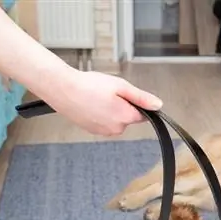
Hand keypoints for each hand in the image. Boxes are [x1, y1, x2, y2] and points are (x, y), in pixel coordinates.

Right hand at [44, 69, 162, 135]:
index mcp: (125, 117)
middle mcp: (116, 129)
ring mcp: (104, 131)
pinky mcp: (93, 131)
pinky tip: (91, 103)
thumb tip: (158, 105)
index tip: (124, 95)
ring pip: (116, 120)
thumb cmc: (89, 86)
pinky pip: (104, 122)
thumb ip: (141, 98)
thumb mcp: (121, 86)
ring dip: (111, 110)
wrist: (63, 90)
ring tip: (97, 97)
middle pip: (128, 117)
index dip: (135, 103)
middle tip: (108, 93)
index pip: (143, 115)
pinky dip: (100, 114)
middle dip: (122, 106)